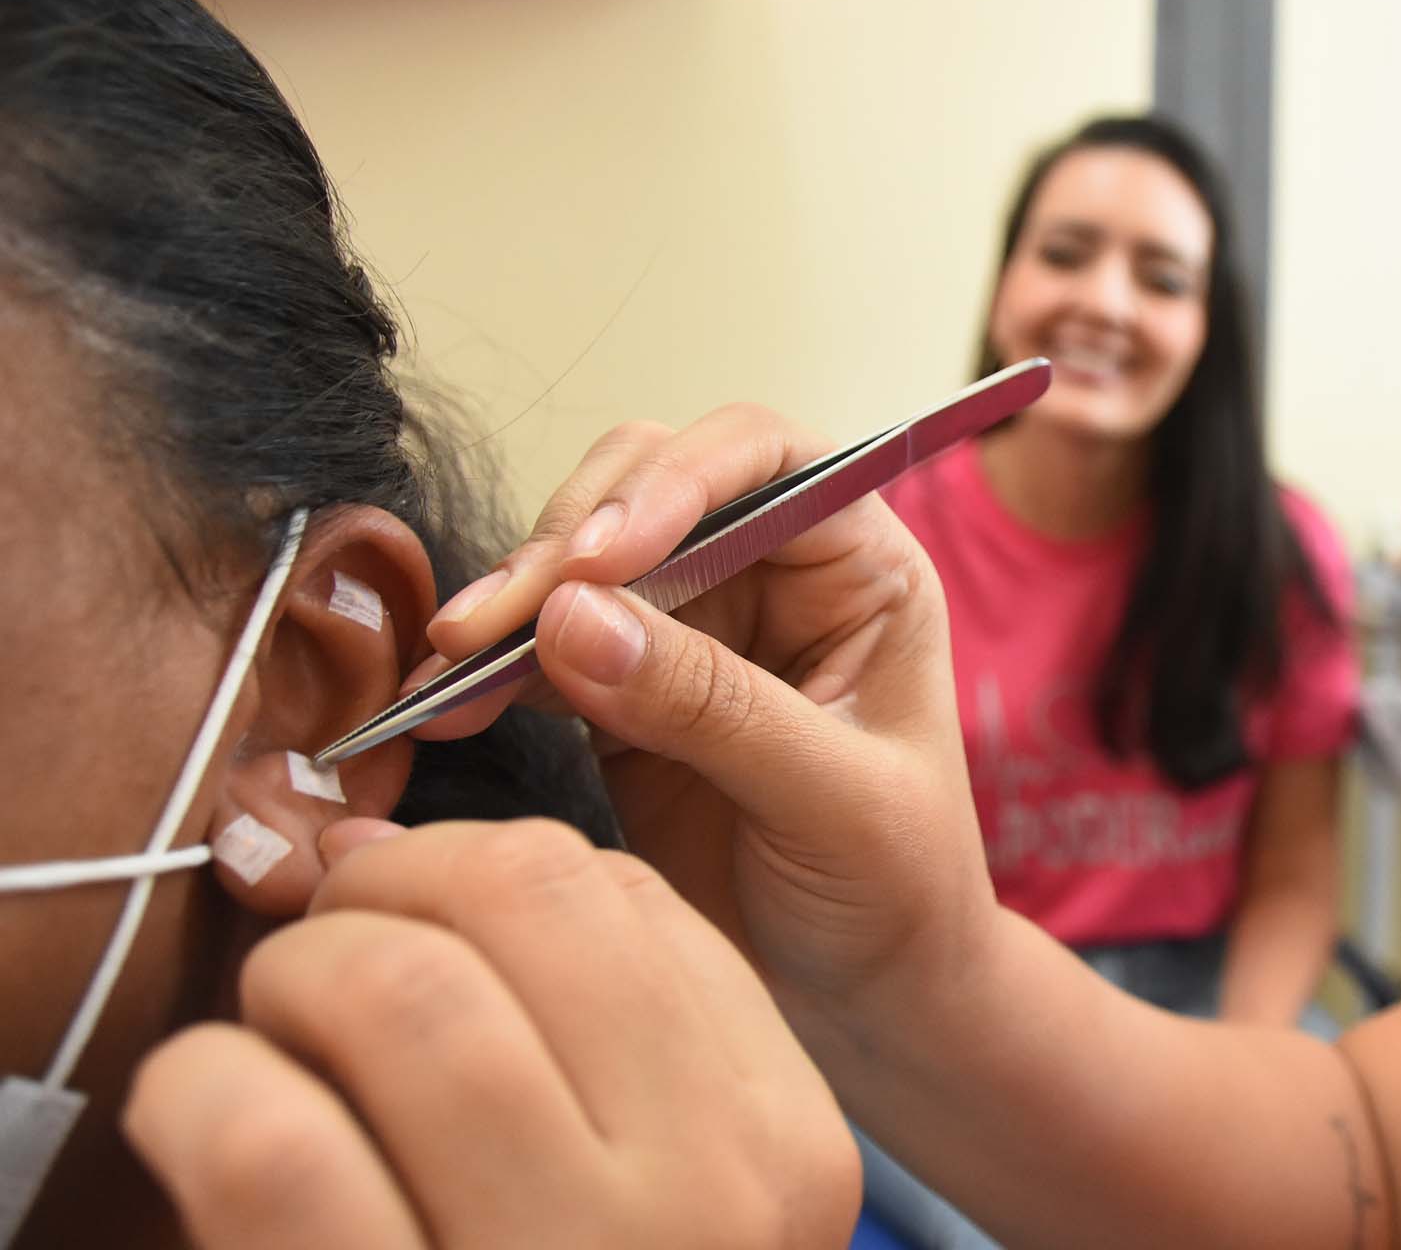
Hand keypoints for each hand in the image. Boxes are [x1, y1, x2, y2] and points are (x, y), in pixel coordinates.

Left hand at [123, 820, 858, 1248]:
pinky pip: (278, 1143)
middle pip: (518, 903)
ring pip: (402, 994)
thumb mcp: (675, 1193)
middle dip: (379, 892)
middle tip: (323, 956)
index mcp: (782, 1145)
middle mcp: (703, 1202)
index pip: (617, 895)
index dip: (469, 870)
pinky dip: (204, 1089)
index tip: (403, 914)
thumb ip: (593, 1020)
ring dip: (289, 979)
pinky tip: (201, 1112)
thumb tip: (377, 847)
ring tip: (264, 1037)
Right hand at [415, 407, 998, 1034]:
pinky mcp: (621, 692)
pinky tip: (442, 703)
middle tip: (491, 627)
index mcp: (859, 566)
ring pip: (581, 559)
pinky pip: (540, 646)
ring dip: (510, 601)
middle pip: (649, 487)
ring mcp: (692, 629)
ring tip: (449, 671)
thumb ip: (714, 708)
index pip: (765, 456)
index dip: (678, 481)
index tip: (602, 558)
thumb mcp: (834, 802)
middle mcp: (773, 574)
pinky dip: (488, 669)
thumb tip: (572, 619)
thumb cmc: (898, 894)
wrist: (867, 1003)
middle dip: (568, 543)